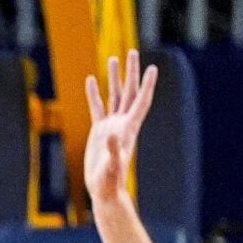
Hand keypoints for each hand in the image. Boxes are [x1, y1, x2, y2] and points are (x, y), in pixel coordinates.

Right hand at [82, 50, 156, 208]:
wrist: (104, 190)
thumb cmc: (110, 181)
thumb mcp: (112, 166)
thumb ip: (114, 150)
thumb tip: (111, 135)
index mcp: (128, 128)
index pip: (140, 101)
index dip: (146, 85)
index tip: (151, 68)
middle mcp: (122, 122)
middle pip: (129, 92)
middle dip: (132, 72)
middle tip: (133, 52)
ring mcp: (111, 125)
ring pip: (114, 96)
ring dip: (114, 78)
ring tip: (112, 59)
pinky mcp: (99, 130)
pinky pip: (98, 107)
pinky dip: (94, 93)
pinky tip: (90, 80)